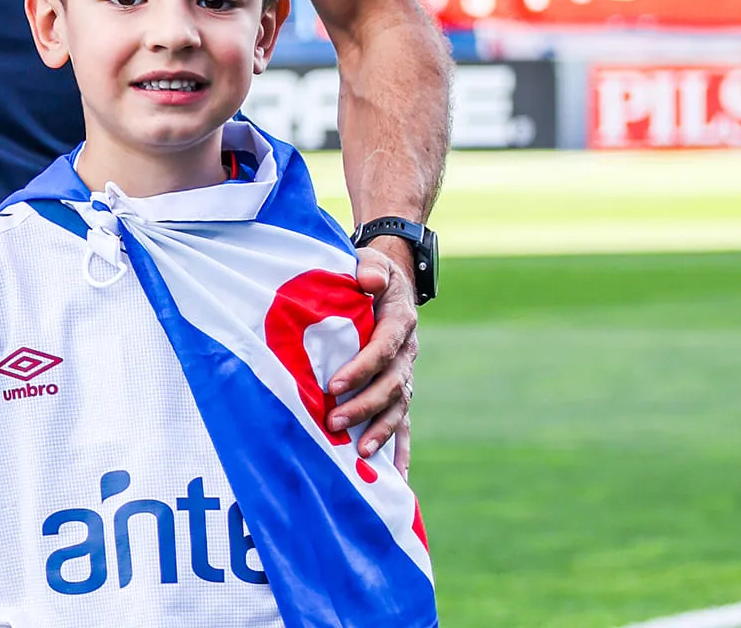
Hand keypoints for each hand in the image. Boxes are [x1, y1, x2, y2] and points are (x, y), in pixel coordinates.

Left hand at [326, 243, 417, 470]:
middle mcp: (407, 353)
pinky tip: (398, 478)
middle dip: (363, 405)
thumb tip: (369, 282)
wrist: (389, 281)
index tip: (334, 384)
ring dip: (379, 430)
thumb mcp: (372, 262)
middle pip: (391, 384)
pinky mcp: (400, 389)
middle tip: (333, 420)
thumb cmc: (371, 272)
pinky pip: (403, 421)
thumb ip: (370, 269)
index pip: (382, 349)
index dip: (361, 368)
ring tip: (359, 453)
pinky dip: (401, 448)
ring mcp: (406, 374)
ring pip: (398, 407)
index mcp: (400, 322)